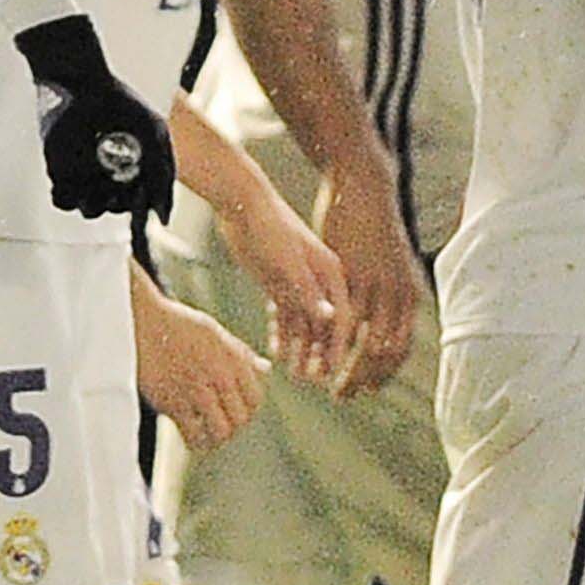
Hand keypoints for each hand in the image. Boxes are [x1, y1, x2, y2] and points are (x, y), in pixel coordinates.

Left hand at [15, 14, 175, 221]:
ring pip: (91, 210)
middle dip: (117, 204)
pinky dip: (65, 198)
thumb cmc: (122, 103)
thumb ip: (162, 174)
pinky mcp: (60, 173)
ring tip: (93, 186)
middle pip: (117, 209)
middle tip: (116, 188)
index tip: (138, 209)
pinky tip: (68, 184)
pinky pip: (62, 200)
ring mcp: (85, 177)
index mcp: (137, 172)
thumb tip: (163, 221)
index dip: (141, 213)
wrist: (83, 84)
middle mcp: (112, 178)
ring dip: (94, 205)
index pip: (142, 204)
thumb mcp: (154, 133)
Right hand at [133, 275, 267, 451]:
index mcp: (233, 359)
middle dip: (233, 426)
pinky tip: (190, 433)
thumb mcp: (216, 333)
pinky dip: (195, 441)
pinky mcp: (174, 404)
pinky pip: (194, 436)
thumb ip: (242, 354)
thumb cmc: (178, 326)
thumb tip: (266, 369)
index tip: (234, 410)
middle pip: (241, 419)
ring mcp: (197, 391)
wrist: (141, 323)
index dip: (247, 409)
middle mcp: (219, 376)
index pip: (255, 400)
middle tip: (218, 423)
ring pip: (221, 432)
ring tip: (206, 432)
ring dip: (215, 436)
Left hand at [215, 176, 350, 385]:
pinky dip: (283, 335)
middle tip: (313, 380)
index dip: (339, 346)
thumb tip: (332, 321)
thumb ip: (309, 292)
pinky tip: (278, 355)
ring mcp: (298, 282)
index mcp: (331, 272)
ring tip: (297, 374)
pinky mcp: (279, 283)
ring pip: (304, 324)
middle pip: (325, 324)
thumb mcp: (289, 263)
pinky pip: (285, 316)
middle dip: (321, 353)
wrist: (242, 204)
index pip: (342, 317)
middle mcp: (319, 280)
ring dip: (303, 349)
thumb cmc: (270, 228)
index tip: (333, 371)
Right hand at [314, 161, 421, 396]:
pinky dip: (328, 341)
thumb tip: (378, 331)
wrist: (366, 189)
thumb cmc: (371, 230)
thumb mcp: (387, 269)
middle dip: (361, 378)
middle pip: (383, 352)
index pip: (399, 351)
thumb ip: (383, 301)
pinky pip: (342, 318)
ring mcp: (377, 286)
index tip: (364, 391)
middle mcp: (398, 295)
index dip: (382, 374)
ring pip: (363, 340)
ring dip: (344, 366)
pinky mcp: (353, 275)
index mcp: (408, 297)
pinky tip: (313, 353)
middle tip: (343, 396)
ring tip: (325, 382)